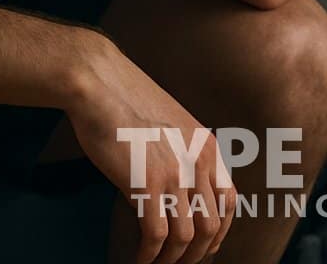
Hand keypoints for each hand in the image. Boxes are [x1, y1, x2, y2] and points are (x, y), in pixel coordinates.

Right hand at [65, 37, 236, 263]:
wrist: (97, 80)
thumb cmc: (122, 96)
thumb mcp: (168, 121)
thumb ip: (181, 151)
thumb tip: (177, 185)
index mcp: (206, 146)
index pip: (229, 202)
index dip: (219, 232)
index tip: (204, 246)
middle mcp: (197, 161)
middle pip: (211, 226)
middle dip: (196, 253)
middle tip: (177, 261)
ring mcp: (173, 173)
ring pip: (186, 238)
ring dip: (172, 259)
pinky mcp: (145, 183)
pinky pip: (156, 235)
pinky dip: (149, 255)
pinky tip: (138, 259)